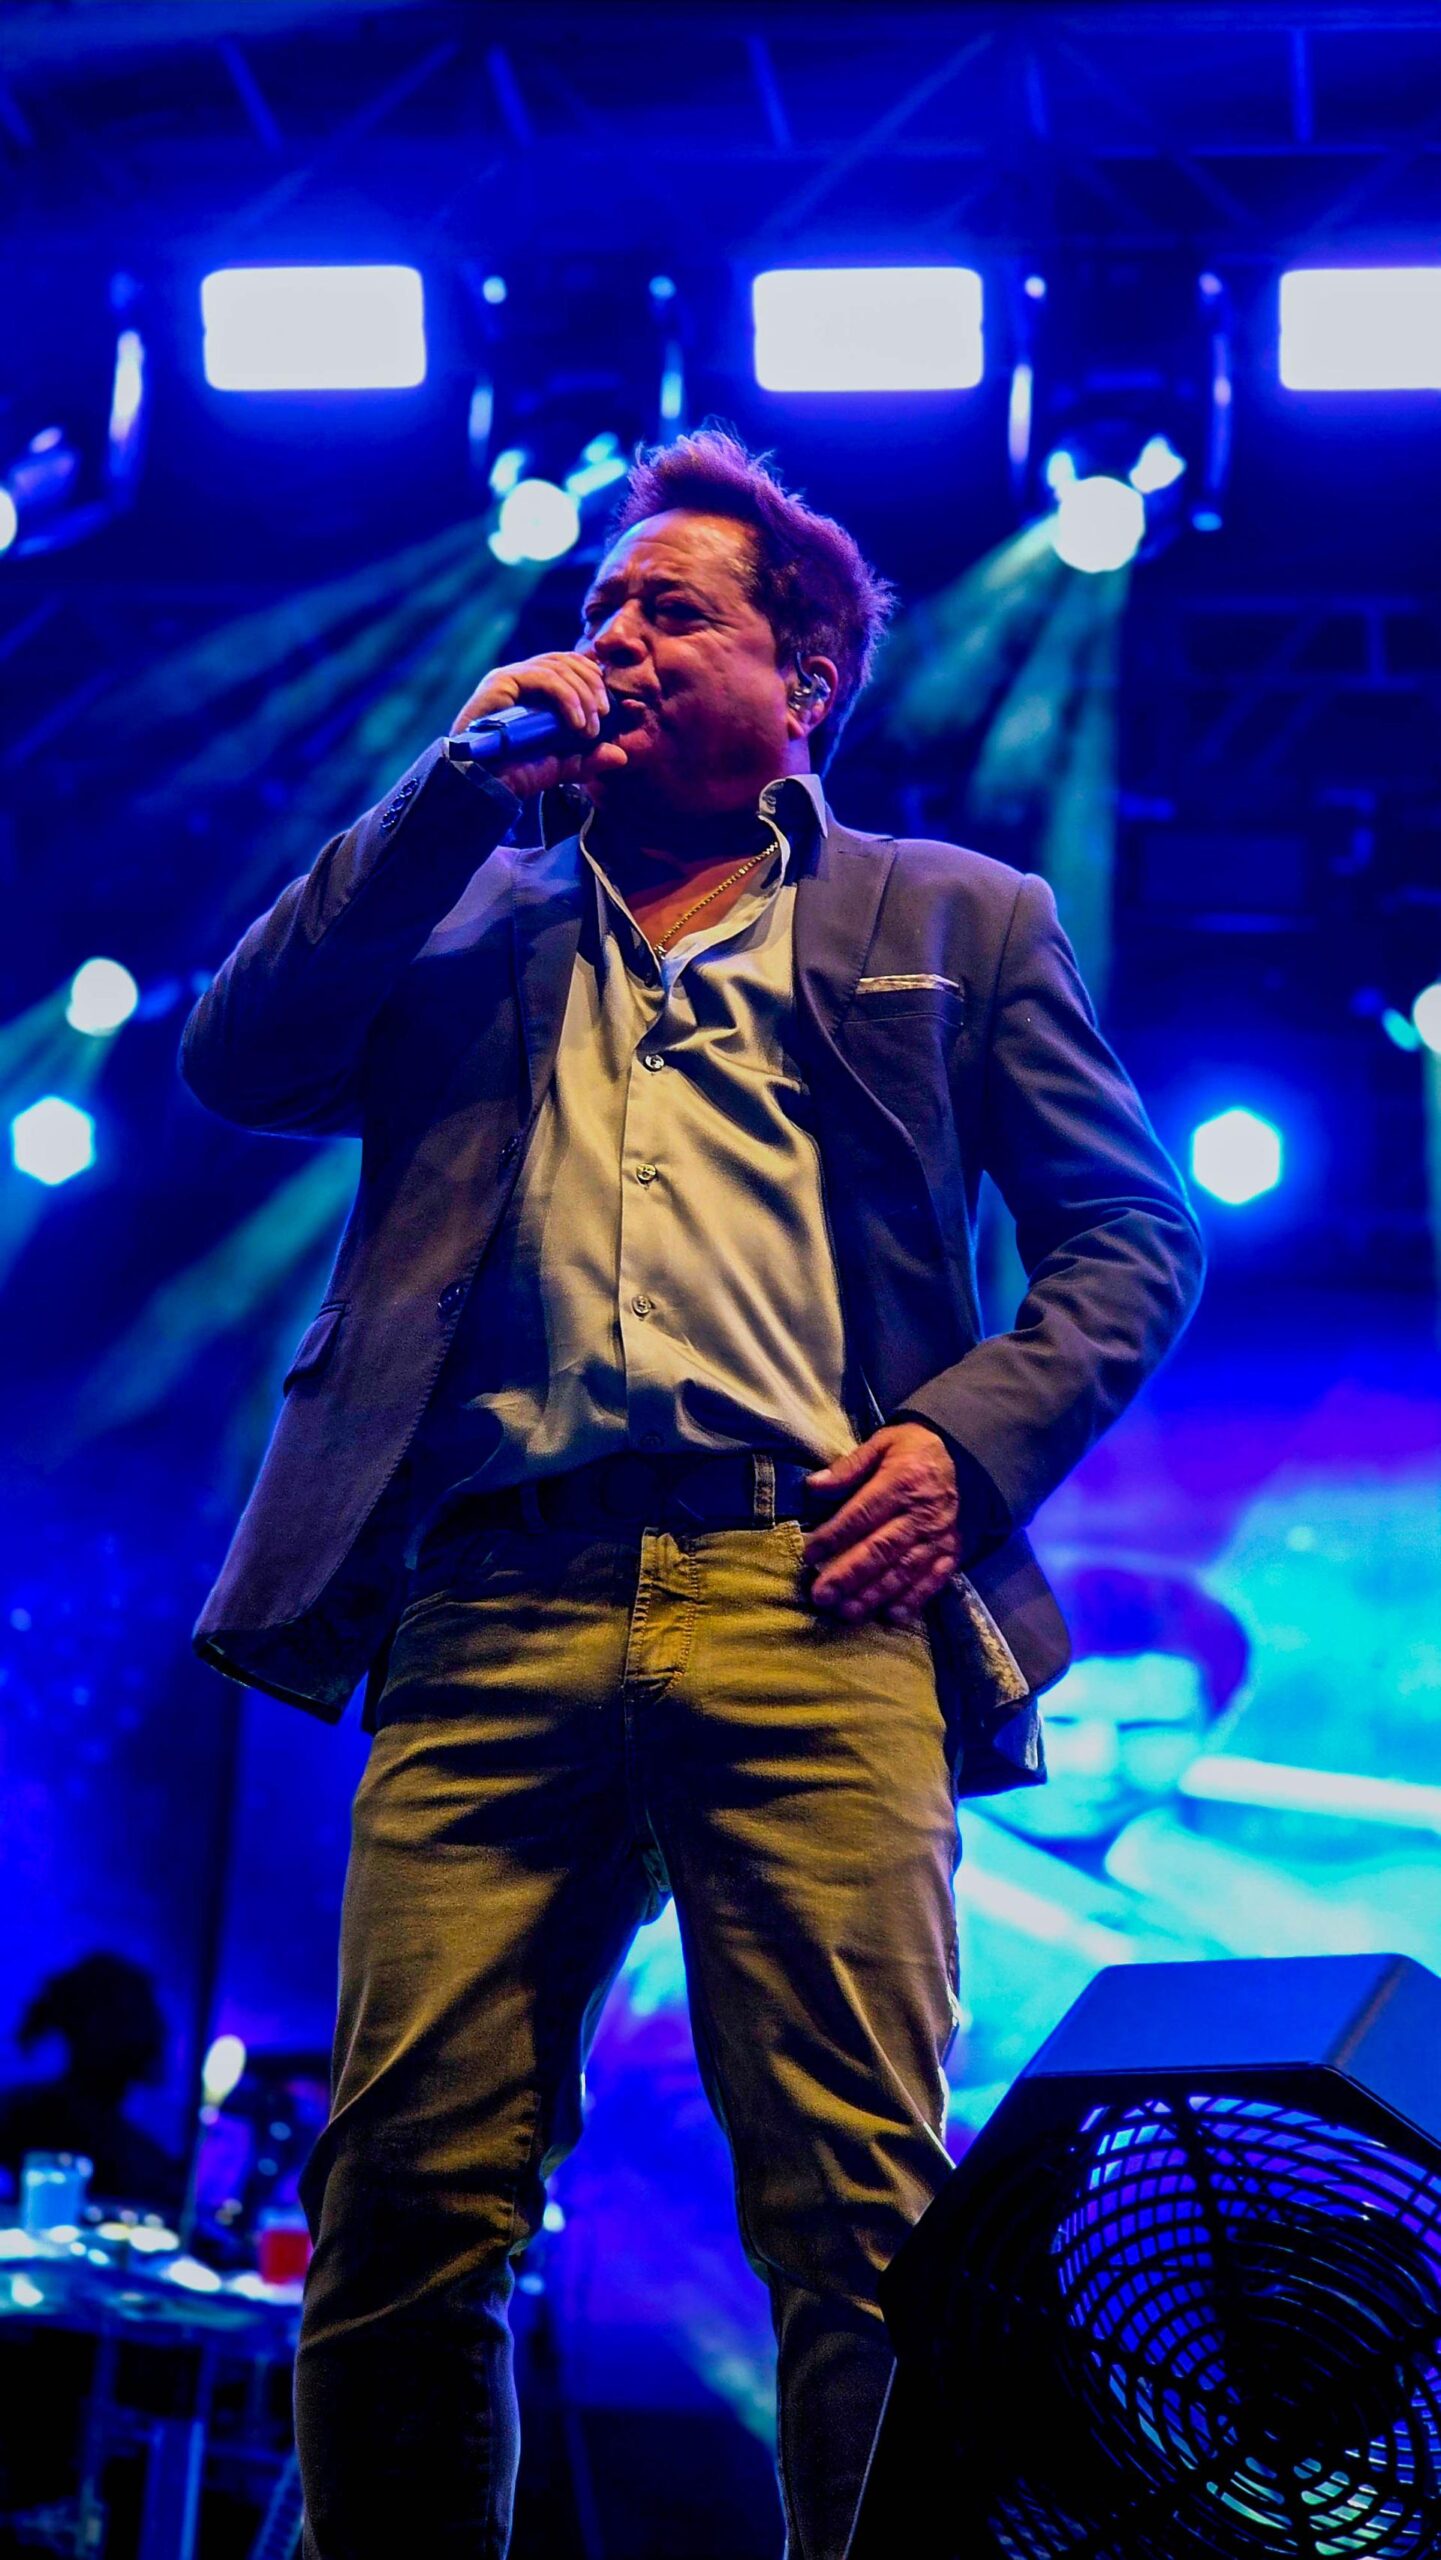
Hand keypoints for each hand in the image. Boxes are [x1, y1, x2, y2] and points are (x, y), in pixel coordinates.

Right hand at [450, 650, 629, 798]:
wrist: (482, 785)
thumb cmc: (514, 775)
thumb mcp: (560, 766)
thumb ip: (588, 759)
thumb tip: (622, 755)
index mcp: (534, 690)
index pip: (570, 663)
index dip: (593, 677)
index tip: (609, 708)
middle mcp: (521, 677)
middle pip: (567, 660)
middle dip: (593, 687)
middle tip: (603, 718)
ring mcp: (510, 677)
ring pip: (559, 666)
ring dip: (583, 694)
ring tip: (590, 727)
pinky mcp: (501, 682)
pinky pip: (544, 677)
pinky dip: (567, 697)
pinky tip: (577, 723)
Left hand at [802, 1423, 959, 1627]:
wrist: (966, 1462)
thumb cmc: (915, 1453)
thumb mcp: (884, 1444)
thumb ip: (850, 1466)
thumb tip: (814, 1486)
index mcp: (902, 1481)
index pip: (862, 1513)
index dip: (835, 1535)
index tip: (809, 1553)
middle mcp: (922, 1513)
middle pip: (881, 1549)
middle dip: (849, 1575)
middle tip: (822, 1595)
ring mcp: (939, 1537)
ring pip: (903, 1571)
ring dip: (874, 1594)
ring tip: (846, 1612)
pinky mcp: (951, 1553)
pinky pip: (933, 1581)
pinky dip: (913, 1600)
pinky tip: (890, 1616)